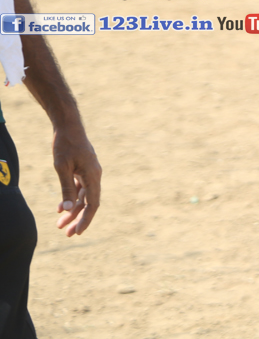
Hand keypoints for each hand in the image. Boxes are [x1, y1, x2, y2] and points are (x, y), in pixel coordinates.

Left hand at [51, 122, 100, 236]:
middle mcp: (95, 176)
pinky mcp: (84, 170)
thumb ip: (66, 189)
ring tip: (60, 225)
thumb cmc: (65, 146)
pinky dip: (72, 199)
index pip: (92, 204)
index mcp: (93, 176)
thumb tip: (67, 210)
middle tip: (68, 234)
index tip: (78, 232)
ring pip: (83, 197)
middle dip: (79, 219)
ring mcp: (90, 173)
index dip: (86, 219)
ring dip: (73, 211)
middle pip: (89, 203)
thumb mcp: (62, 168)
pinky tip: (61, 209)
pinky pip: (80, 189)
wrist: (68, 127)